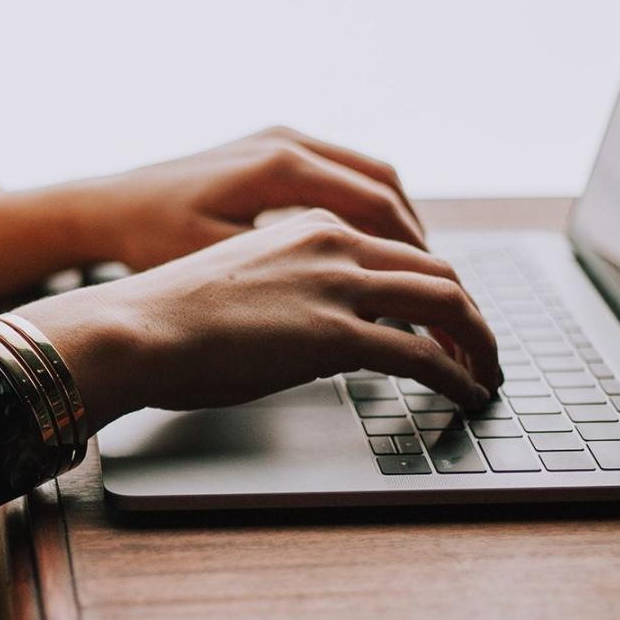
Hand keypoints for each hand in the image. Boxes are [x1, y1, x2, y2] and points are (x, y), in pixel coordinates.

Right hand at [14, 210, 500, 429]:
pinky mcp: (336, 334)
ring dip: (478, 342)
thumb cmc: (167, 316)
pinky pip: (423, 355)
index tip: (445, 317)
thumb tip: (312, 331)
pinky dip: (457, 375)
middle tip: (480, 348)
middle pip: (436, 269)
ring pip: (446, 302)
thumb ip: (290, 291)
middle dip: (470, 313)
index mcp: (308, 225)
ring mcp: (337, 286)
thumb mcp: (241, 282)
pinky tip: (466, 394)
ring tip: (485, 373)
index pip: (398, 248)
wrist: (133, 327)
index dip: (434, 284)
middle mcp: (333, 243)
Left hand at [70, 126, 424, 270]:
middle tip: (440, 290)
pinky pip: (340, 173)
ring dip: (397, 223)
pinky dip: (367, 209)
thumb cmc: (151, 240)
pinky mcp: (270, 149)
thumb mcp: (221, 265)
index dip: (413, 255)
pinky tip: (370, 249)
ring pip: (368, 176)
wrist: (106, 207)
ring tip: (415, 273)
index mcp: (280, 167)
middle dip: (418, 241)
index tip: (436, 295)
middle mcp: (287, 143)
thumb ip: (290, 279)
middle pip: (384, 186)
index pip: (377, 208)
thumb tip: (359, 310)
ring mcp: (280, 140)